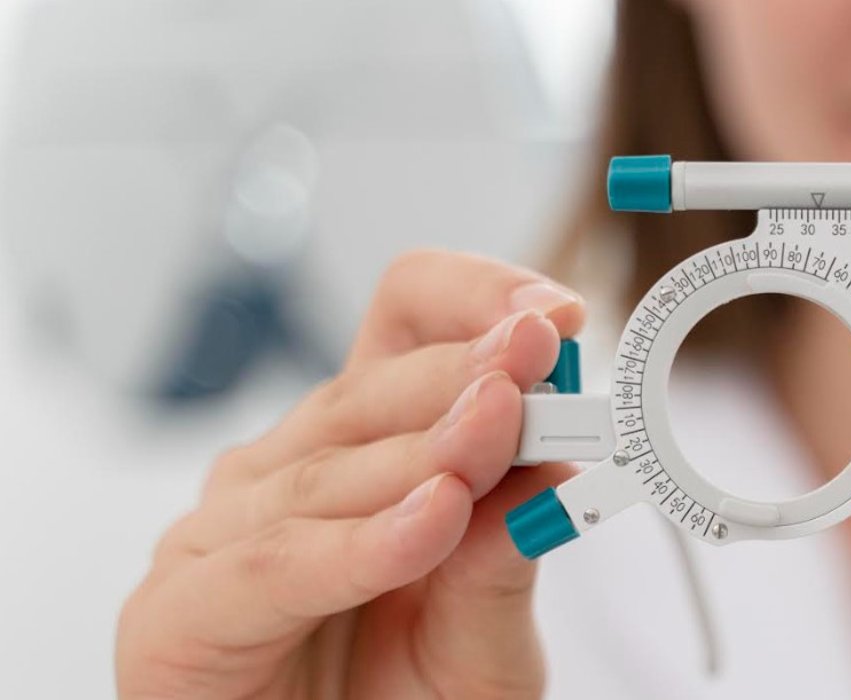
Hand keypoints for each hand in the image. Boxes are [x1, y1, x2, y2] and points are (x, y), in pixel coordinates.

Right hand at [117, 251, 586, 697]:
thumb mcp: (486, 639)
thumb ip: (507, 554)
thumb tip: (549, 461)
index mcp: (370, 448)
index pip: (405, 319)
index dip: (473, 299)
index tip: (553, 314)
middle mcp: (290, 472)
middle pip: (372, 386)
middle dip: (467, 372)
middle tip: (538, 364)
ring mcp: (223, 535)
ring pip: (330, 470)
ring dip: (425, 450)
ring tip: (498, 435)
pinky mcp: (177, 611)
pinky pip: (278, 561)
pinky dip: (360, 542)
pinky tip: (430, 522)